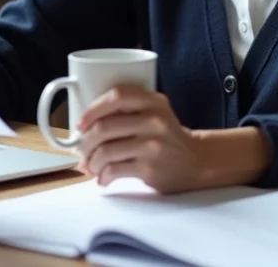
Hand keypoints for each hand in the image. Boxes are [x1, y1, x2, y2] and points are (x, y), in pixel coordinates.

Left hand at [76, 85, 205, 193]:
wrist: (197, 160)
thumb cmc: (166, 136)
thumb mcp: (154, 112)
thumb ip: (126, 111)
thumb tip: (82, 130)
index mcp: (153, 101)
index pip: (116, 96)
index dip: (92, 109)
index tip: (80, 124)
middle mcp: (154, 120)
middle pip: (104, 127)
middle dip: (85, 143)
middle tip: (81, 152)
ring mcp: (152, 144)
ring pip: (105, 151)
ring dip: (91, 162)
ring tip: (91, 168)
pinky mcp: (150, 167)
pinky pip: (114, 170)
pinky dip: (102, 177)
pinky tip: (103, 179)